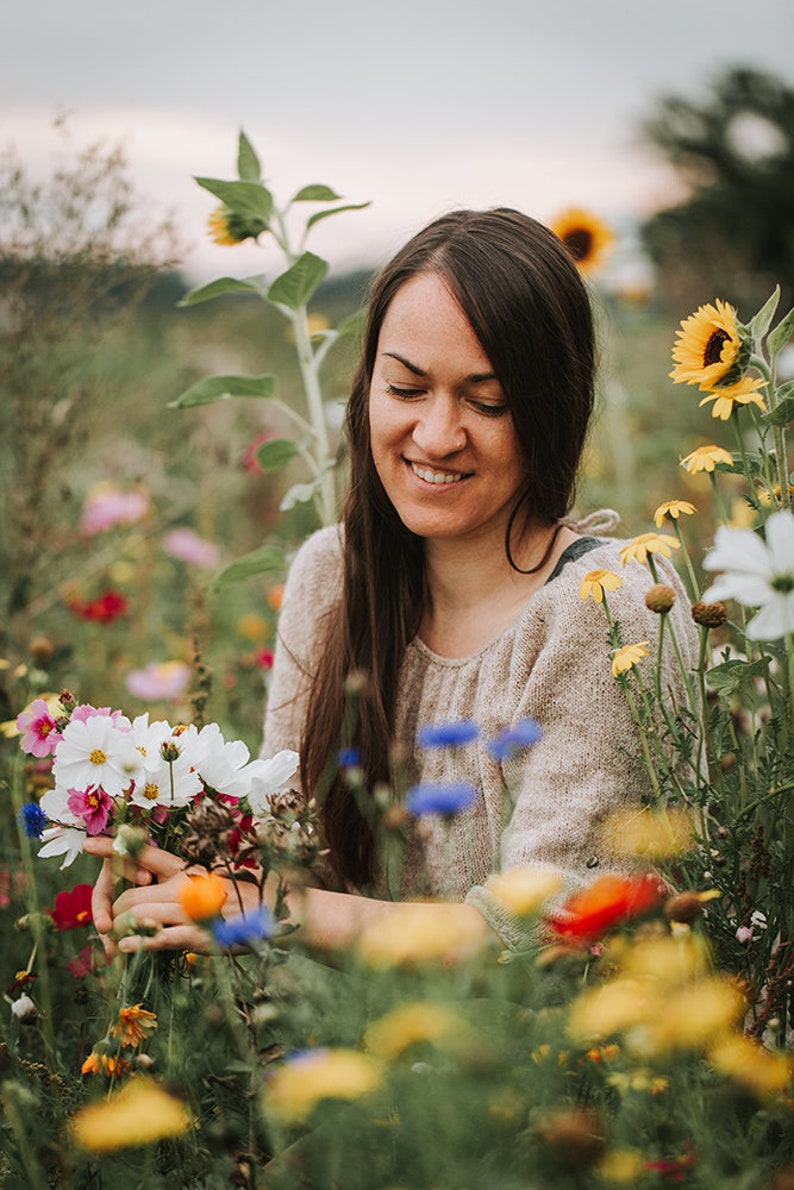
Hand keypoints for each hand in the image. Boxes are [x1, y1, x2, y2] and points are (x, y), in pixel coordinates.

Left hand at [84, 837, 261, 954]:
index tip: (87, 843)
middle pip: (130, 896)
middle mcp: (183, 886)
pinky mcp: (194, 935)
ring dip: (119, 931)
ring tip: (113, 942)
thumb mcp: (206, 883)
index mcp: (185, 870)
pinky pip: (155, 939)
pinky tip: (125, 947)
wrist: (270, 915)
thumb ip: (177, 884)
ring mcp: (188, 910)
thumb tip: (149, 889)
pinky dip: (135, 943)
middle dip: (112, 913)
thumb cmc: (236, 899)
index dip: (113, 848)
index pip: (144, 854)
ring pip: (137, 917)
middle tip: (107, 927)